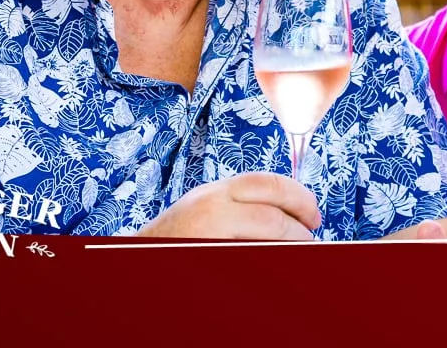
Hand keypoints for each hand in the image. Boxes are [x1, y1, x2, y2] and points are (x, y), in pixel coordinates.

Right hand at [136, 173, 322, 240]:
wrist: (134, 257)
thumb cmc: (177, 236)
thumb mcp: (209, 207)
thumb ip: (241, 205)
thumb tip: (287, 215)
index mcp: (218, 190)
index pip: (270, 183)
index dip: (300, 198)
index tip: (312, 215)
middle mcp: (213, 205)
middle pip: (272, 210)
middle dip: (300, 224)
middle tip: (311, 236)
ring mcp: (208, 230)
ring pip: (265, 232)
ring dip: (289, 243)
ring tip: (300, 251)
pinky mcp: (207, 252)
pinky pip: (248, 255)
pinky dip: (266, 256)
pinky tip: (273, 262)